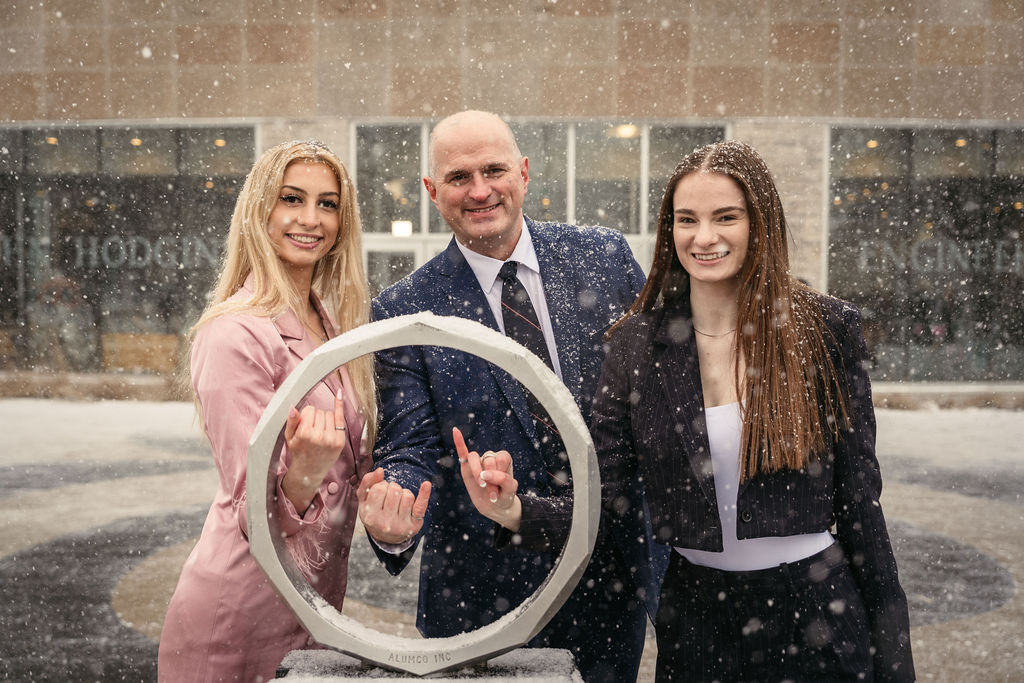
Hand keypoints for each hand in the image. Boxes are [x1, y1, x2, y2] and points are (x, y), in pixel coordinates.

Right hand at [281, 388, 347, 513]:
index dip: (306, 416)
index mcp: (305, 434)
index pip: (309, 410)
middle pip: (320, 411)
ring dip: (324, 419)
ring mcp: (331, 439)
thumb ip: (291, 421)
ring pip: (329, 414)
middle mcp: (319, 436)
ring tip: (319, 432)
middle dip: (315, 418)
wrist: (309, 471)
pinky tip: (339, 394)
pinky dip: (339, 406)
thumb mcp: (289, 437)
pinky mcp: (340, 441)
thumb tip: (292, 407)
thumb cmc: (298, 453)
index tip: (304, 425)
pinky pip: (340, 419)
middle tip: (311, 431)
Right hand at [357, 468, 431, 544]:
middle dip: (393, 489)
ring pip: (407, 495)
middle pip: (395, 490)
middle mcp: (384, 523)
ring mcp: (400, 526)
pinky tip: (426, 485)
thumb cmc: (374, 512)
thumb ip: (367, 482)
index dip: (381, 486)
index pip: (379, 488)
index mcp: (369, 516)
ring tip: (398, 504)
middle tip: (390, 499)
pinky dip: (424, 495)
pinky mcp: (414, 525)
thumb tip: (380, 471)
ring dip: (404, 495)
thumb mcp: (364, 499)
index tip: (380, 494)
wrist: (385, 536)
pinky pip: (420, 506)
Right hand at [453, 427, 520, 531]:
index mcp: (504, 459)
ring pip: (474, 457)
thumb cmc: (504, 496)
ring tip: (482, 485)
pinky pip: (462, 451)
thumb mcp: (510, 490)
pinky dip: (459, 442)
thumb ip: (503, 480)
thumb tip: (485, 474)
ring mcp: (479, 462)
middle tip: (492, 496)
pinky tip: (455, 431)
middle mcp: (491, 457)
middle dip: (490, 479)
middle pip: (488, 460)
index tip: (501, 490)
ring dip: (477, 471)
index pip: (501, 458)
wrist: (494, 507)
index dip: (500, 474)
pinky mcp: (467, 467)